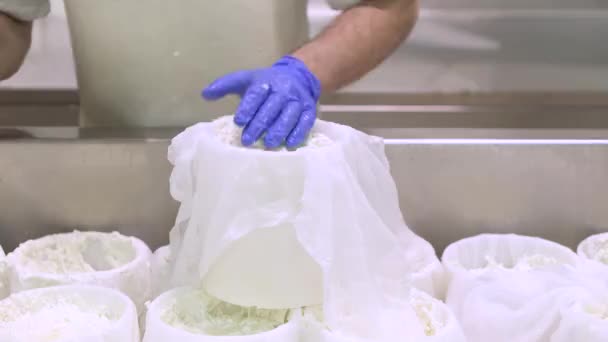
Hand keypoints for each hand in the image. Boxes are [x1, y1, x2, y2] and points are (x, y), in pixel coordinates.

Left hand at [203, 56, 320, 148]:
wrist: (298, 76)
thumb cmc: (266, 83)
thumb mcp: (246, 79)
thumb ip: (225, 86)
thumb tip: (205, 94)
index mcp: (265, 81)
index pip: (255, 94)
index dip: (247, 108)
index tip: (239, 122)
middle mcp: (282, 89)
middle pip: (271, 107)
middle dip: (259, 124)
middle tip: (248, 140)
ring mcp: (297, 100)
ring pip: (288, 116)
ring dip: (279, 131)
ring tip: (268, 145)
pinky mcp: (309, 110)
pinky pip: (305, 122)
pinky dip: (298, 134)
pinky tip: (289, 144)